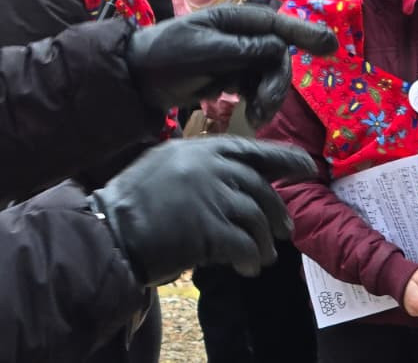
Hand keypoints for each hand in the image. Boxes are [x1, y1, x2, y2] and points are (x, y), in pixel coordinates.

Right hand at [88, 137, 314, 286]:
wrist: (110, 228)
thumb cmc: (131, 199)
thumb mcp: (164, 162)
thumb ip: (198, 163)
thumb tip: (230, 171)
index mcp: (201, 149)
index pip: (253, 151)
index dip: (285, 159)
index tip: (306, 167)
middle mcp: (211, 168)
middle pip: (260, 188)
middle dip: (277, 211)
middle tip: (285, 230)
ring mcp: (212, 198)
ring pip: (257, 219)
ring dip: (265, 241)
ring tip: (264, 256)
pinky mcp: (210, 230)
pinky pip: (245, 245)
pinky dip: (251, 258)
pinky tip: (248, 268)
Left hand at [123, 5, 337, 126]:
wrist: (136, 80)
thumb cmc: (164, 57)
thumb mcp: (201, 52)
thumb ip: (240, 49)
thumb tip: (276, 48)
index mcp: (231, 20)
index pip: (275, 24)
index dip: (304, 33)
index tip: (330, 47)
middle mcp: (239, 35)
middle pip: (276, 55)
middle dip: (277, 83)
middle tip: (264, 110)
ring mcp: (236, 56)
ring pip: (269, 74)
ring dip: (269, 96)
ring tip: (256, 118)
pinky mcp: (231, 76)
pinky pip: (257, 87)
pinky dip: (259, 101)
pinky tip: (252, 117)